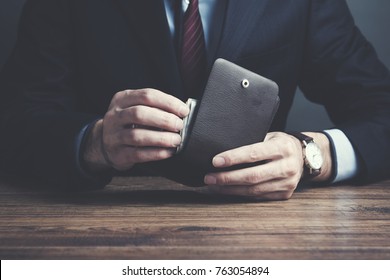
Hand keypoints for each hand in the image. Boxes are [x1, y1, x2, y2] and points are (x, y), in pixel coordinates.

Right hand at [83, 88, 188, 171]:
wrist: (104, 142)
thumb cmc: (129, 123)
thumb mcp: (135, 107)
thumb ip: (154, 107)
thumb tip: (182, 112)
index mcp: (122, 99)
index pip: (147, 96)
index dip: (168, 102)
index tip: (184, 111)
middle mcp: (115, 116)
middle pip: (140, 114)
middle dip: (164, 119)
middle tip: (179, 125)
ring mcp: (113, 135)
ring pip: (137, 136)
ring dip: (161, 138)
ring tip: (177, 140)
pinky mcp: (117, 154)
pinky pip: (138, 154)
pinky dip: (156, 153)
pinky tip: (168, 152)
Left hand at [204, 132, 331, 199]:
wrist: (305, 156)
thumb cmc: (281, 144)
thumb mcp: (270, 136)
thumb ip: (252, 142)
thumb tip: (223, 149)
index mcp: (282, 148)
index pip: (253, 154)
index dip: (233, 158)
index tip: (215, 161)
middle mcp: (287, 166)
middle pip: (252, 176)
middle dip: (227, 178)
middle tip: (209, 177)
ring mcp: (287, 183)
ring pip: (253, 190)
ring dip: (230, 189)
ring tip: (213, 185)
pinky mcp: (284, 194)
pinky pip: (258, 196)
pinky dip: (240, 194)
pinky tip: (227, 190)